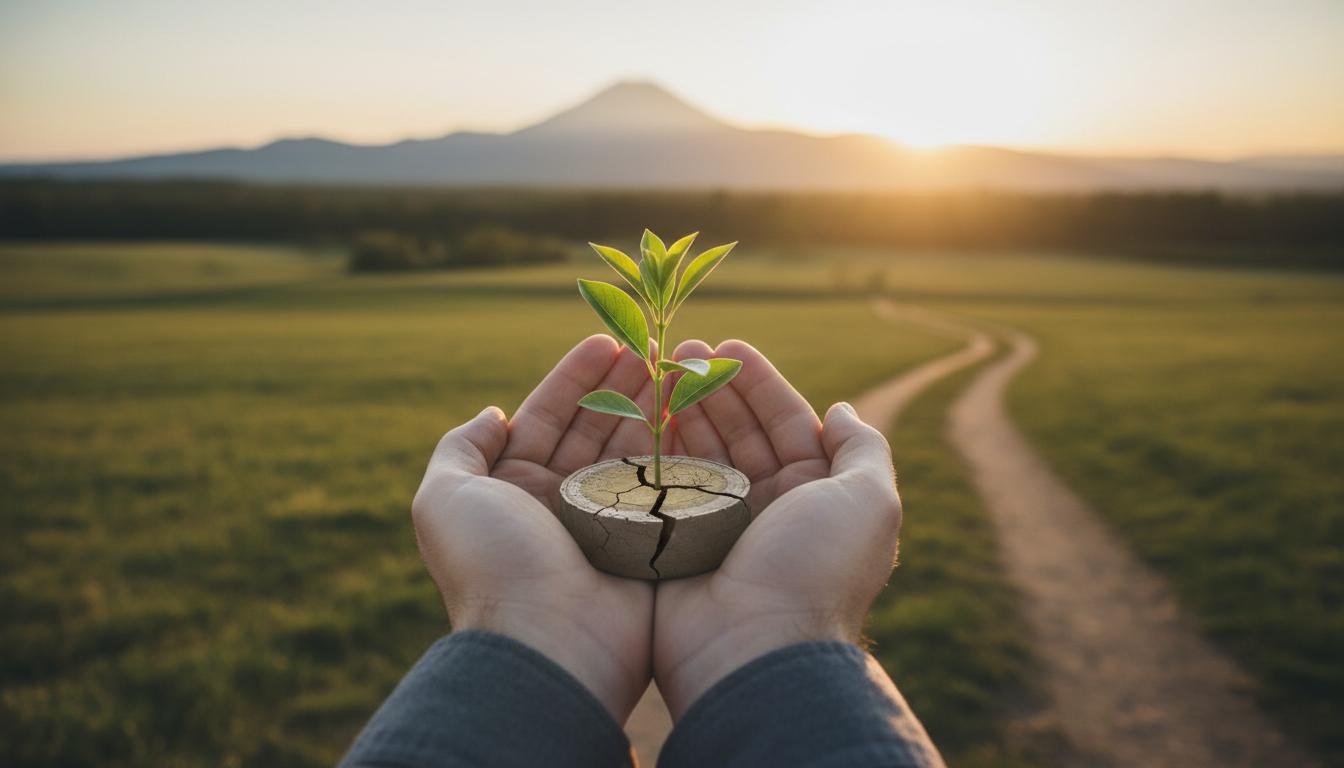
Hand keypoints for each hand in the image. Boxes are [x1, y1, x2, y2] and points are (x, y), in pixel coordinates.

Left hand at [411, 335, 667, 720]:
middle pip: (596, 428)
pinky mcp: (650, 545)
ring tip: (679, 367)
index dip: (575, 378)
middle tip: (655, 347)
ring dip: (654, 407)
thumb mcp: (446, 498)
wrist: (549, 643)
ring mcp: (610, 525)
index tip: (607, 342)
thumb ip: (460, 448)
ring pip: (635, 451)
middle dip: (623, 385)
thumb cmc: (494, 567)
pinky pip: (668, 488)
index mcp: (515, 489)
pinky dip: (681, 450)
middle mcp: (561, 503)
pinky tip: (695, 414)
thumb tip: (494, 415)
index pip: (547, 418)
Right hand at [656, 340, 902, 717]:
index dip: (758, 382)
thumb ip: (863, 448)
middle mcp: (768, 509)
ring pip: (697, 454)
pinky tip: (635, 416)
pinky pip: (660, 488)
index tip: (725, 346)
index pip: (787, 423)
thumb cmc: (815, 570)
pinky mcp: (673, 546)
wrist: (755, 650)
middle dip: (712, 388)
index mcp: (814, 496)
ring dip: (680, 411)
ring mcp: (718, 528)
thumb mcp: (866, 500)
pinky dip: (649, 451)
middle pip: (738, 433)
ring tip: (655, 373)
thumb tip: (842, 410)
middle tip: (679, 352)